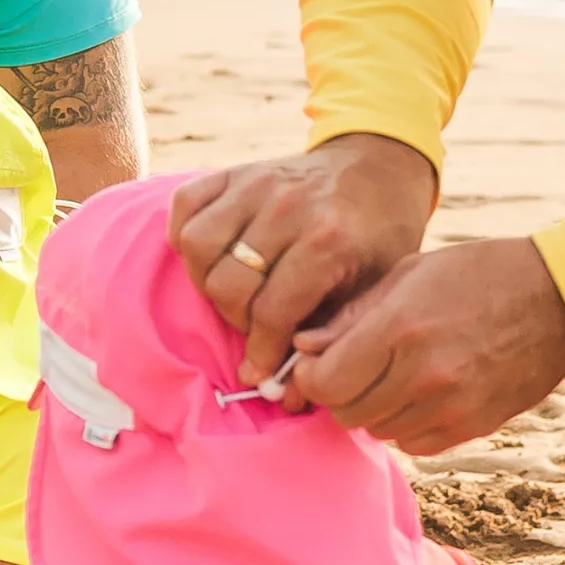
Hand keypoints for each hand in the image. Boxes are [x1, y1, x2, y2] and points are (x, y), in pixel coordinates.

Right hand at [168, 133, 438, 384]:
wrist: (378, 168)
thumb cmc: (378, 238)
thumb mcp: (372, 290)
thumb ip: (327, 339)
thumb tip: (283, 397)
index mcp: (329, 240)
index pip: (272, 311)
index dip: (261, 351)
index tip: (258, 372)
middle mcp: (288, 207)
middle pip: (228, 283)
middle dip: (236, 320)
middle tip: (253, 327)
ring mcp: (257, 182)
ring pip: (197, 246)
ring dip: (206, 279)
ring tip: (232, 291)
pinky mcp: (235, 170)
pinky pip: (185, 206)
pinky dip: (187, 234)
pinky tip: (213, 254)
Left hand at [289, 236, 564, 454]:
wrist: (561, 300)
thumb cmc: (477, 274)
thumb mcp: (408, 275)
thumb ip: (351, 316)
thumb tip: (301, 348)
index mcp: (400, 328)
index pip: (324, 382)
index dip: (310, 375)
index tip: (317, 361)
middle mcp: (424, 375)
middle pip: (346, 413)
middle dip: (338, 393)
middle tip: (352, 368)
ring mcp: (451, 407)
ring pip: (377, 431)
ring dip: (373, 409)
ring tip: (392, 374)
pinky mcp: (474, 427)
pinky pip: (413, 444)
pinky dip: (405, 425)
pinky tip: (420, 393)